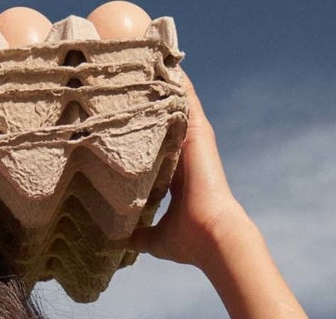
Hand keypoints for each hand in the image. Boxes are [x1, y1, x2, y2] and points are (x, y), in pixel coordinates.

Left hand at [131, 71, 251, 269]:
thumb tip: (124, 240)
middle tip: (131, 80)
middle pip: (169, 120)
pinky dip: (179, 82)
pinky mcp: (200, 134)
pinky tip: (166, 63)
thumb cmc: (189, 241)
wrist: (212, 236)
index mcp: (179, 176)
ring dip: (165, 84)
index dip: (145, 131)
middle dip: (153, 101)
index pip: (161, 146)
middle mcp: (188, 155)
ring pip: (178, 105)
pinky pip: (188, 100)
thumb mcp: (157, 238)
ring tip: (146, 60)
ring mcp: (195, 142)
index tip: (126, 118)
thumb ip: (141, 234)